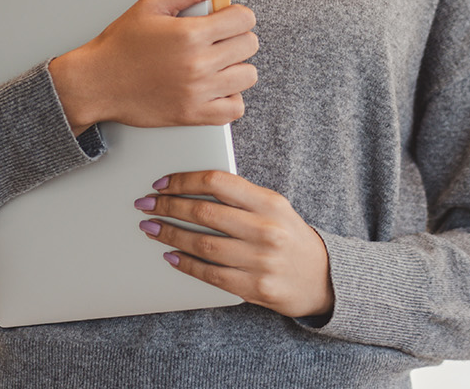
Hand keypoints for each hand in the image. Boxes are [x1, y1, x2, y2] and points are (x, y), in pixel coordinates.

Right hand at [48, 0, 257, 132]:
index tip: (223, 18)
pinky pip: (235, 108)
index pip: (244, 19)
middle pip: (249, 45)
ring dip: (236, 66)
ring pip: (247, 76)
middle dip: (236, 37)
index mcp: (190, 34)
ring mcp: (198, 92)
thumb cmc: (121, 44)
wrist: (97, 82)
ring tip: (216, 62)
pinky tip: (214, 86)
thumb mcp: (152, 4)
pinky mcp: (193, 115)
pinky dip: (230, 97)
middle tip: (216, 39)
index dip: (236, 14)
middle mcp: (198, 64)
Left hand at [134, 169, 334, 318]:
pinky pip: (211, 274)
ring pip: (203, 244)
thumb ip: (240, 196)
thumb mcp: (274, 208)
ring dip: (170, 235)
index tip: (161, 182)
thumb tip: (190, 186)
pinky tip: (170, 255)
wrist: (323, 278)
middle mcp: (267, 230)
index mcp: (270, 203)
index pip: (218, 182)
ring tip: (152, 228)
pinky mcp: (256, 288)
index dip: (184, 180)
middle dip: (168, 206)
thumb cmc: (289, 237)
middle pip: (205, 212)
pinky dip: (186, 264)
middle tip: (146, 205)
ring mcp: (262, 261)